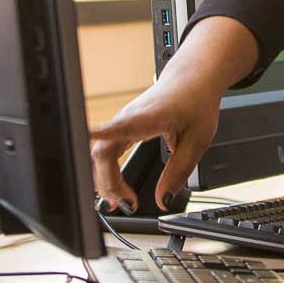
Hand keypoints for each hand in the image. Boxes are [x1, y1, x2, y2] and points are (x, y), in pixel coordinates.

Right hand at [87, 17, 256, 210]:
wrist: (193, 79)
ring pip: (101, 155)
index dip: (103, 134)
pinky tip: (117, 190)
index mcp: (149, 116)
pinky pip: (107, 153)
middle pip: (103, 153)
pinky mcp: (123, 126)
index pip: (120, 127)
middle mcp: (129, 118)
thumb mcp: (197, 142)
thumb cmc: (195, 102)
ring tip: (124, 202)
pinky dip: (109, 173)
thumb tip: (163, 201)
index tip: (87, 137)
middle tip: (128, 203)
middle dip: (109, 183)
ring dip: (107, 181)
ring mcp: (123, 122)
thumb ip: (178, 173)